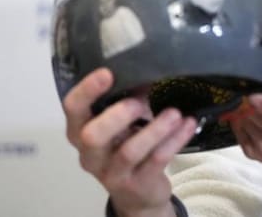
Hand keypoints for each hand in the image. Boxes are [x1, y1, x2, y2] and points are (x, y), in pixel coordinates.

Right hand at [63, 68, 197, 216]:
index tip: (107, 72)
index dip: (87, 90)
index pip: (73, 108)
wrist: (138, 193)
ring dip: (154, 130)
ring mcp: (112, 172)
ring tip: (175, 113)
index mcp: (81, 130)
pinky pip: (156, 161)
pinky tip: (188, 125)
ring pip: (129, 151)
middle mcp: (90, 153)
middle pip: (92, 135)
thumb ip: (127, 100)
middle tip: (141, 101)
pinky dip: (174, 140)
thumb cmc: (126, 145)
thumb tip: (152, 68)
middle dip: (117, 115)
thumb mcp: (120, 124)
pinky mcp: (138, 183)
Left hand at [230, 25, 261, 183]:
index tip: (251, 92)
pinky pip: (239, 133)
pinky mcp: (257, 157)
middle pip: (259, 118)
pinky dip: (238, 118)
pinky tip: (241, 105)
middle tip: (240, 78)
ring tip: (240, 89)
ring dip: (241, 107)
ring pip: (246, 125)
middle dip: (249, 99)